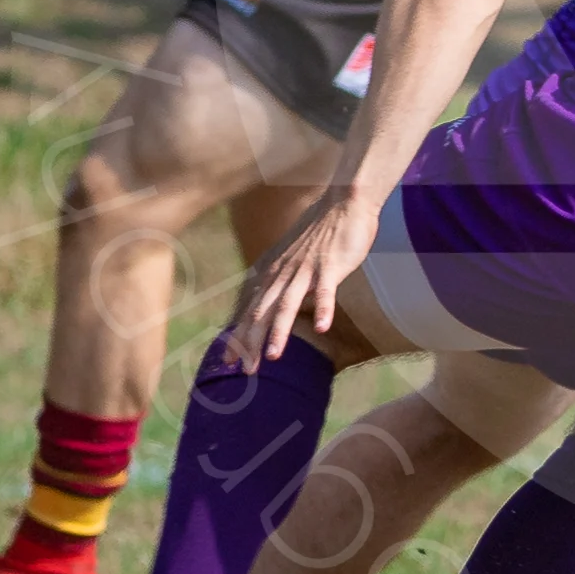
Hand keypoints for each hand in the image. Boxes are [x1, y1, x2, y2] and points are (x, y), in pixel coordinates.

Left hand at [229, 189, 380, 368]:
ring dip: (280, 332)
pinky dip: (323, 309)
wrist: (345, 201)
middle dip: (252, 343)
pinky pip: (325, 291)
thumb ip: (282, 276)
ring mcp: (306, 269)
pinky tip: (322, 327)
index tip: (229, 361)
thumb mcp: (294, 255)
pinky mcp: (330, 265)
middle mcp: (284, 272)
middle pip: (263, 312)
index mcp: (273, 271)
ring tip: (274, 357)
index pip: (251, 309)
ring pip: (288, 304)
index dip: (239, 336)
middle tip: (245, 371)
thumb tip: (272, 297)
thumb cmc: (323, 230)